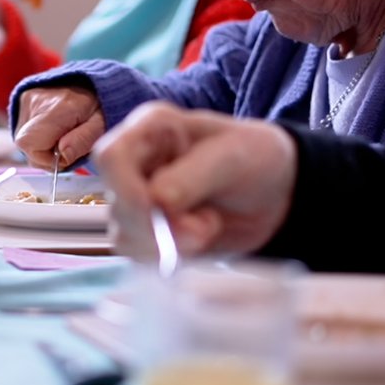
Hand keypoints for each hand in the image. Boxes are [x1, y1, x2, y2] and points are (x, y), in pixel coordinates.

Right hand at [13, 85, 104, 169]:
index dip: (46, 158)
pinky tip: (52, 131)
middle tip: (66, 146)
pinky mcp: (22, 101)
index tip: (65, 154)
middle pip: (24, 145)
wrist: (91, 81)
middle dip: (45, 155)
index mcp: (58, 107)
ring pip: (23, 140)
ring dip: (41, 147)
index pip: (30, 144)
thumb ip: (83, 141)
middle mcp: (35, 101)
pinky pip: (23, 130)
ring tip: (61, 136)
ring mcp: (26, 100)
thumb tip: (63, 156)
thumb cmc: (99, 105)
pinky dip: (38, 138)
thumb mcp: (100, 125)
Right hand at [92, 103, 297, 259]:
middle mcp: (135, 163)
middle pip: (116, 202)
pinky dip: (173, 255)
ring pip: (125, 235)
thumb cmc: (255, 158)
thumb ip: (192, 177)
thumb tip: (156, 203)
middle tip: (206, 226)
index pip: (111, 157)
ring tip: (209, 223)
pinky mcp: (145, 232)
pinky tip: (200, 236)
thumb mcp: (233, 156)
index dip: (126, 188)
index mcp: (149, 129)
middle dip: (160, 225)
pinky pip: (140, 255)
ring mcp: (136, 199)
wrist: (274, 194)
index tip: (159, 209)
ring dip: (171, 243)